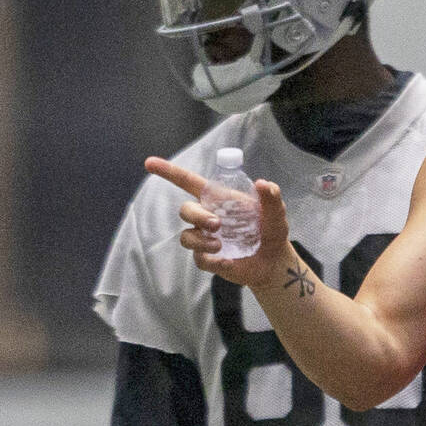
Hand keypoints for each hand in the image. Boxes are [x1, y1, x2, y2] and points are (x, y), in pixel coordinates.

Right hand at [144, 156, 290, 287]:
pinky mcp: (207, 258)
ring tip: (221, 245)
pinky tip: (228, 261)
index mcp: (220, 199)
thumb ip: (272, 198)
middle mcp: (208, 216)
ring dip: (200, 241)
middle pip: (185, 210)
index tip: (149, 163)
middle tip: (216, 224)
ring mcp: (205, 238)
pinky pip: (198, 259)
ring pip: (186, 236)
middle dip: (196, 216)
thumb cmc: (272, 231)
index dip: (169, 172)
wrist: (274, 262)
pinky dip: (212, 260)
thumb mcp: (276, 213)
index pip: (190, 182)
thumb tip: (263, 184)